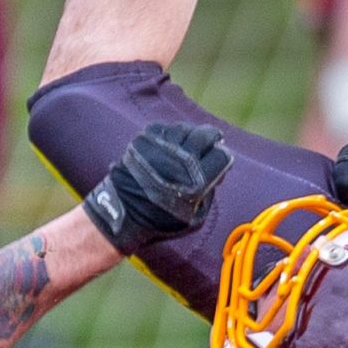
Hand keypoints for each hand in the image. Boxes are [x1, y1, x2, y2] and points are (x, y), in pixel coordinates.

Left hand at [81, 122, 232, 255]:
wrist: (124, 213)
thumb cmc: (163, 218)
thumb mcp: (196, 215)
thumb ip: (210, 191)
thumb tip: (218, 168)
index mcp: (195, 183)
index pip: (221, 156)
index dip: (223, 157)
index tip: (221, 159)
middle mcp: (178, 162)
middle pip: (204, 135)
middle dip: (211, 137)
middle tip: (211, 141)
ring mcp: (159, 148)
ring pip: (184, 128)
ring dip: (190, 134)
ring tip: (188, 143)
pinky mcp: (142, 141)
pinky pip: (163, 128)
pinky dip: (169, 133)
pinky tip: (170, 143)